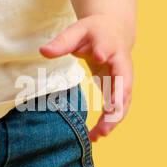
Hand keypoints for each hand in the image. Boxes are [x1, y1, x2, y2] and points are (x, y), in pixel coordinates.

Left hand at [38, 14, 133, 142]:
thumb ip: (62, 42)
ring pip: (123, 102)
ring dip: (113, 119)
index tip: (99, 56)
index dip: (104, 52)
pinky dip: (108, 122)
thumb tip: (43, 51)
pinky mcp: (119, 90)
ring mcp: (123, 79)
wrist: (114, 32)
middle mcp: (122, 64)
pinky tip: (96, 136)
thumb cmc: (93, 32)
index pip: (108, 48)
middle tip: (107, 117)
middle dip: (117, 101)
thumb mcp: (77, 30)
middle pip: (123, 83)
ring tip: (98, 135)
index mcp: (110, 44)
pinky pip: (116, 108)